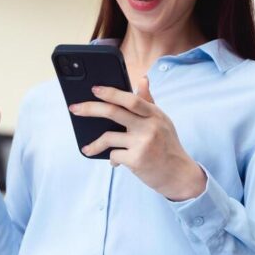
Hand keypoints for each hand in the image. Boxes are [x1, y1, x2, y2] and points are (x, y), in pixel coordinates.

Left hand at [68, 76, 206, 200]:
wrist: (180, 174)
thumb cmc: (168, 145)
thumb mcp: (162, 121)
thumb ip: (148, 102)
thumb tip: (142, 79)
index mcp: (154, 114)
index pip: (130, 99)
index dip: (111, 93)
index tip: (94, 89)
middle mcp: (149, 127)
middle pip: (113, 112)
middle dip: (90, 109)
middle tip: (74, 108)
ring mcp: (142, 144)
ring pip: (108, 137)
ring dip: (94, 145)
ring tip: (87, 148)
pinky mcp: (136, 161)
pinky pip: (114, 155)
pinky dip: (112, 159)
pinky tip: (115, 162)